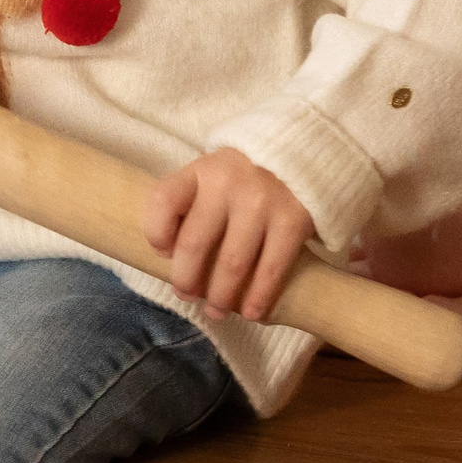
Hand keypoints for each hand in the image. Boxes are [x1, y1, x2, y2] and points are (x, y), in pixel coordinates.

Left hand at [143, 148, 315, 322]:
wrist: (304, 150)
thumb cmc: (246, 171)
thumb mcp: (214, 171)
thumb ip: (193, 200)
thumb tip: (172, 255)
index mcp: (201, 169)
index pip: (163, 201)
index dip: (157, 233)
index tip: (164, 253)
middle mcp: (227, 183)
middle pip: (195, 243)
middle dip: (186, 279)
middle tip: (187, 295)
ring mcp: (262, 202)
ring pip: (232, 263)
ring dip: (221, 296)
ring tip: (216, 311)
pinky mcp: (293, 220)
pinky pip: (271, 269)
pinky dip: (259, 297)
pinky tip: (251, 313)